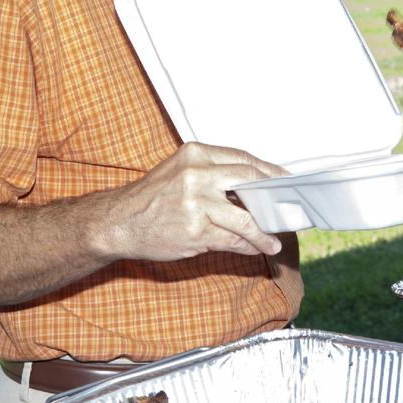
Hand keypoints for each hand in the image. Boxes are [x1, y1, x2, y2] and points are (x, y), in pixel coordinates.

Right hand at [96, 142, 286, 261]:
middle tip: (286, 209)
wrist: (116, 223)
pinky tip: (255, 248)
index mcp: (196, 154)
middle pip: (251, 182)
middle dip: (272, 198)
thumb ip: (215, 173)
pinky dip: (248, 245)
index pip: (243, 159)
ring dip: (264, 233)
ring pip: (245, 219)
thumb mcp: (180, 171)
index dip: (269, 171)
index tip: (284, 180)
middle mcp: (197, 175)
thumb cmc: (151, 198)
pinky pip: (232, 240)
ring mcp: (197, 204)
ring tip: (274, 241)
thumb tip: (255, 186)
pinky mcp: (196, 231)